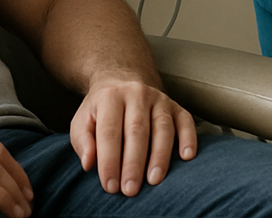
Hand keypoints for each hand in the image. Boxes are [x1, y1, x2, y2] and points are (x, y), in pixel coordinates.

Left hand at [70, 76, 197, 195]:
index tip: (110, 186)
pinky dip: (188, 138)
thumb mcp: (83, 121)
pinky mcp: (176, 106)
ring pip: (162, 127)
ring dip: (159, 156)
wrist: (121, 81)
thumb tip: (89, 163)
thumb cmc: (101, 110)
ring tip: (154, 180)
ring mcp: (159, 99)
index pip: (109, 131)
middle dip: (133, 163)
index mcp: (110, 97)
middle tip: (130, 189)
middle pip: (137, 130)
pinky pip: (186, 121)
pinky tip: (187, 157)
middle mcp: (136, 94)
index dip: (109, 160)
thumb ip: (82, 141)